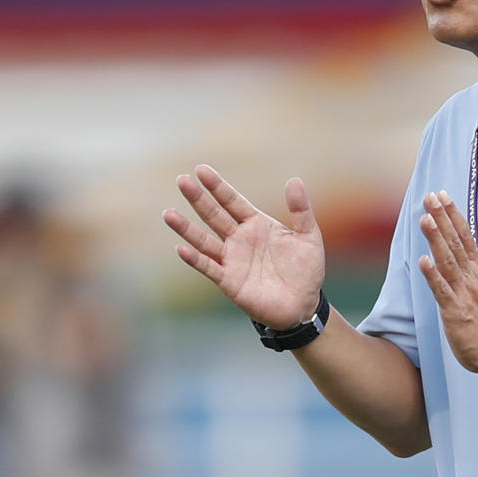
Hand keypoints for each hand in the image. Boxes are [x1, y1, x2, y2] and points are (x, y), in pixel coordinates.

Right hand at [164, 165, 324, 328]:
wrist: (303, 306)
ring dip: (186, 229)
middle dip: (198, 199)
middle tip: (182, 181)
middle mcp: (239, 239)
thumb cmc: (306, 271)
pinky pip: (209, 268)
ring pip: (204, 240)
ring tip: (168, 214)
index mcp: (256, 224)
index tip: (201, 169)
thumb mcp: (309, 238)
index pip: (232, 201)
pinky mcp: (229, 281)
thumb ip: (301, 211)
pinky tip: (181, 249)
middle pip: (213, 215)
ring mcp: (232, 260)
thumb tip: (295, 181)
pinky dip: (195, 259)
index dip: (217, 186)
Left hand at [418, 191, 477, 378]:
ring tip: (426, 219)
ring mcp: (462, 292)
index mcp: (477, 270)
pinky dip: (433, 275)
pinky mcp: (454, 310)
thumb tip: (455, 252)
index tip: (443, 195)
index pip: (465, 237)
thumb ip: (467, 269)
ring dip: (436, 239)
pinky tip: (423, 260)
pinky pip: (441, 290)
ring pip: (448, 261)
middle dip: (442, 218)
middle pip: (455, 242)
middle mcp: (470, 277)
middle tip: (431, 197)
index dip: (453, 215)